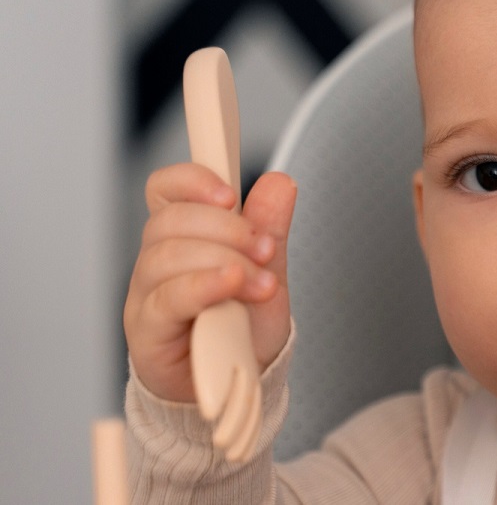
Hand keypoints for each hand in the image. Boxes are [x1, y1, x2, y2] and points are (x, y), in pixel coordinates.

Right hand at [124, 163, 296, 402]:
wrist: (241, 386)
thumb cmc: (244, 329)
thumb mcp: (268, 271)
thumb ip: (270, 228)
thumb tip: (278, 182)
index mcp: (183, 238)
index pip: (165, 191)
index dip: (190, 181)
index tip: (229, 193)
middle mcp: (157, 263)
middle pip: (170, 221)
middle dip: (227, 228)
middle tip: (266, 250)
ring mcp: (147, 296)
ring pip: (167, 256)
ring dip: (225, 260)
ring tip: (262, 282)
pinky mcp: (147, 331)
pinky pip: (167, 298)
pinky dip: (204, 286)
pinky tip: (232, 286)